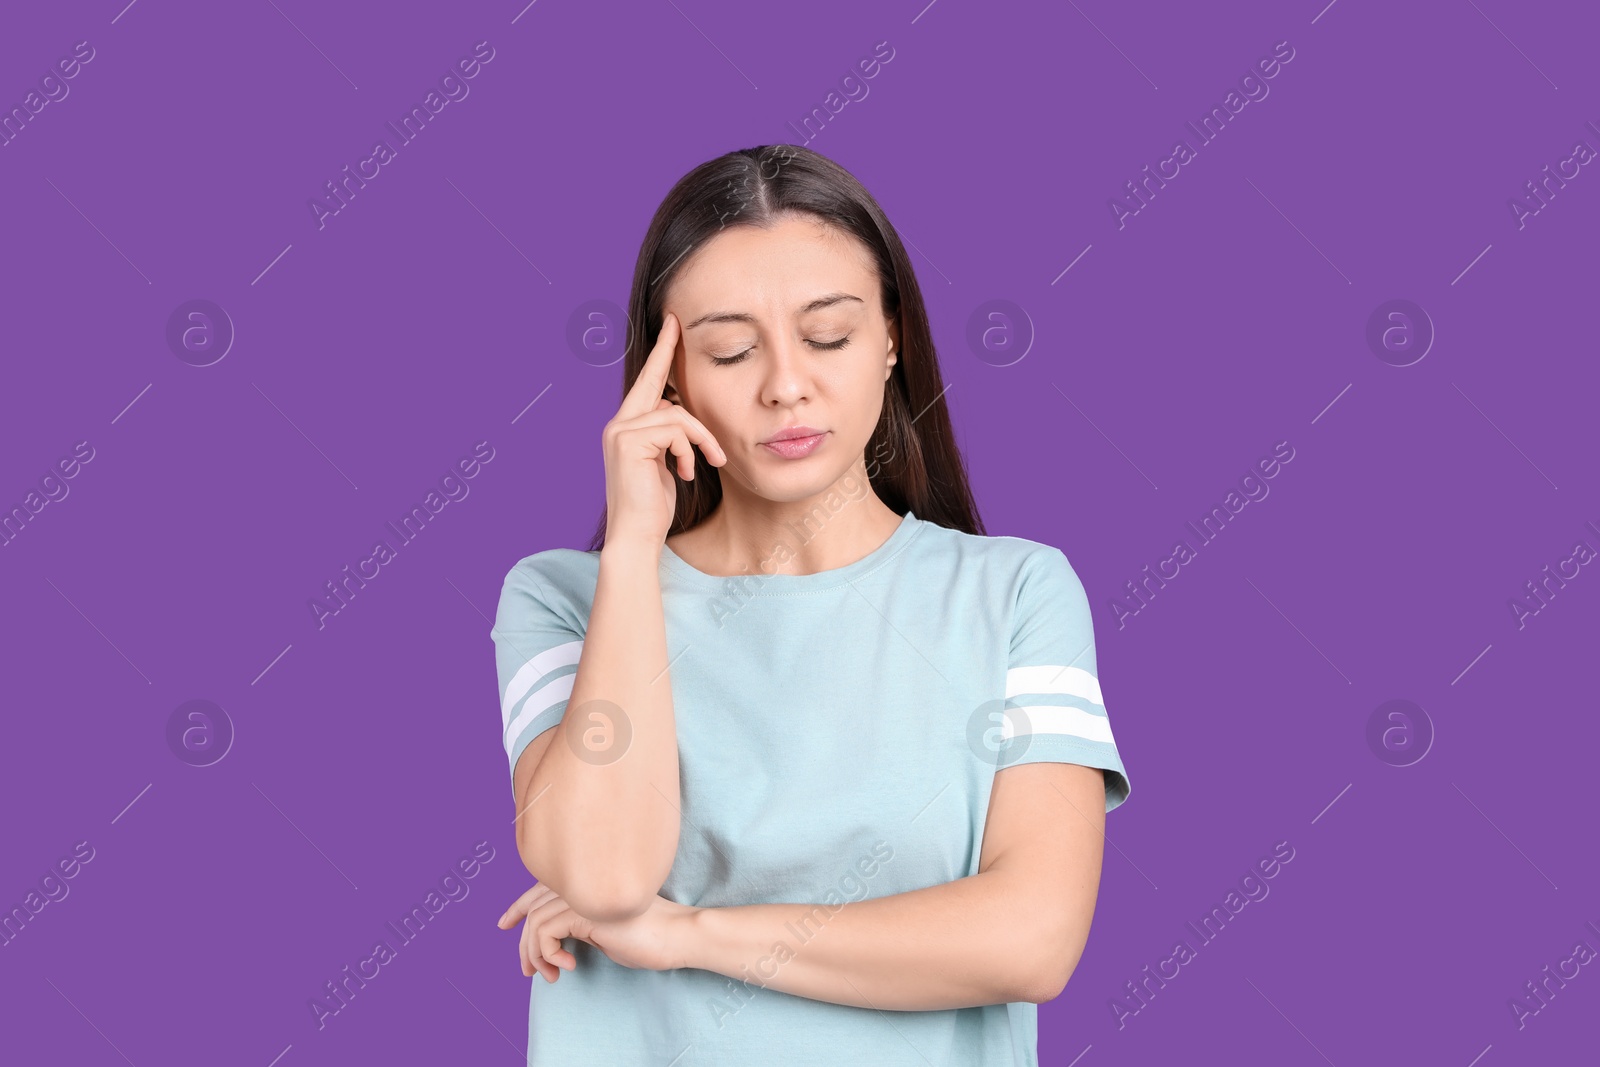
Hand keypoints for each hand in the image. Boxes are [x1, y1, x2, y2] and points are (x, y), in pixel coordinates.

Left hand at [496, 883, 700, 981]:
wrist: (678, 936)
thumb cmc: (648, 937)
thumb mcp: (604, 931)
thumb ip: (579, 926)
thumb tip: (550, 941)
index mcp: (587, 884)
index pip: (539, 888)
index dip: (517, 905)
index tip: (503, 925)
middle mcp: (582, 884)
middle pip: (532, 906)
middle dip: (523, 943)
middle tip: (528, 973)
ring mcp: (583, 894)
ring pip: (536, 922)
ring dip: (537, 956)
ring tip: (553, 975)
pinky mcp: (585, 911)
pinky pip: (546, 932)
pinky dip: (549, 954)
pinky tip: (569, 967)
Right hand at [600, 310, 726, 548]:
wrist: (637, 536)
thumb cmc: (654, 508)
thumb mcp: (665, 465)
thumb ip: (668, 438)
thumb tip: (681, 418)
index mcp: (626, 428)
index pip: (646, 385)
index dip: (659, 355)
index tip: (671, 327)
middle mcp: (618, 424)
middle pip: (653, 382)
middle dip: (665, 350)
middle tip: (677, 322)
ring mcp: (619, 430)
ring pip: (676, 413)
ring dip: (700, 438)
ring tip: (708, 463)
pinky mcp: (628, 440)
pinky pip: (675, 429)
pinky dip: (691, 449)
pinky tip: (688, 472)